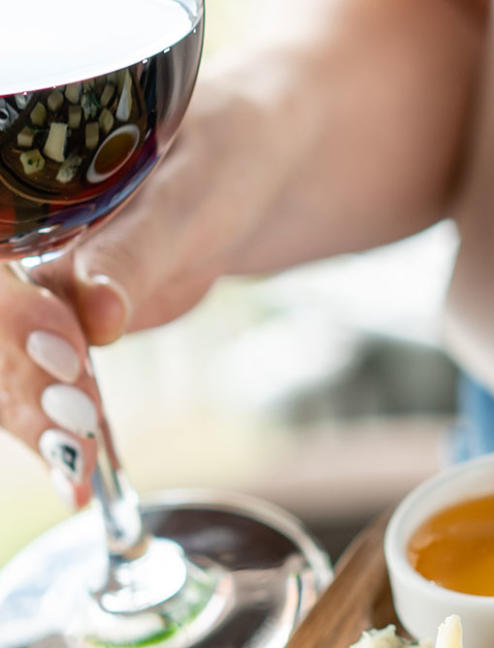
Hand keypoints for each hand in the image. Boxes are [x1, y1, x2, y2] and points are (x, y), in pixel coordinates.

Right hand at [1, 0, 482, 506]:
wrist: (288, 154)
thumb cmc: (245, 143)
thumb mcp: (200, 186)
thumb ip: (143, 245)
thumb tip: (98, 313)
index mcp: (24, 185)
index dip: (9, 320)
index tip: (57, 354)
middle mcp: (26, 236)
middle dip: (25, 391)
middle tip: (70, 450)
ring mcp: (55, 283)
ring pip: (20, 368)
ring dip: (44, 426)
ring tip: (81, 481)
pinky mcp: (91, 320)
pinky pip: (62, 382)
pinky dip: (73, 429)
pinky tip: (89, 477)